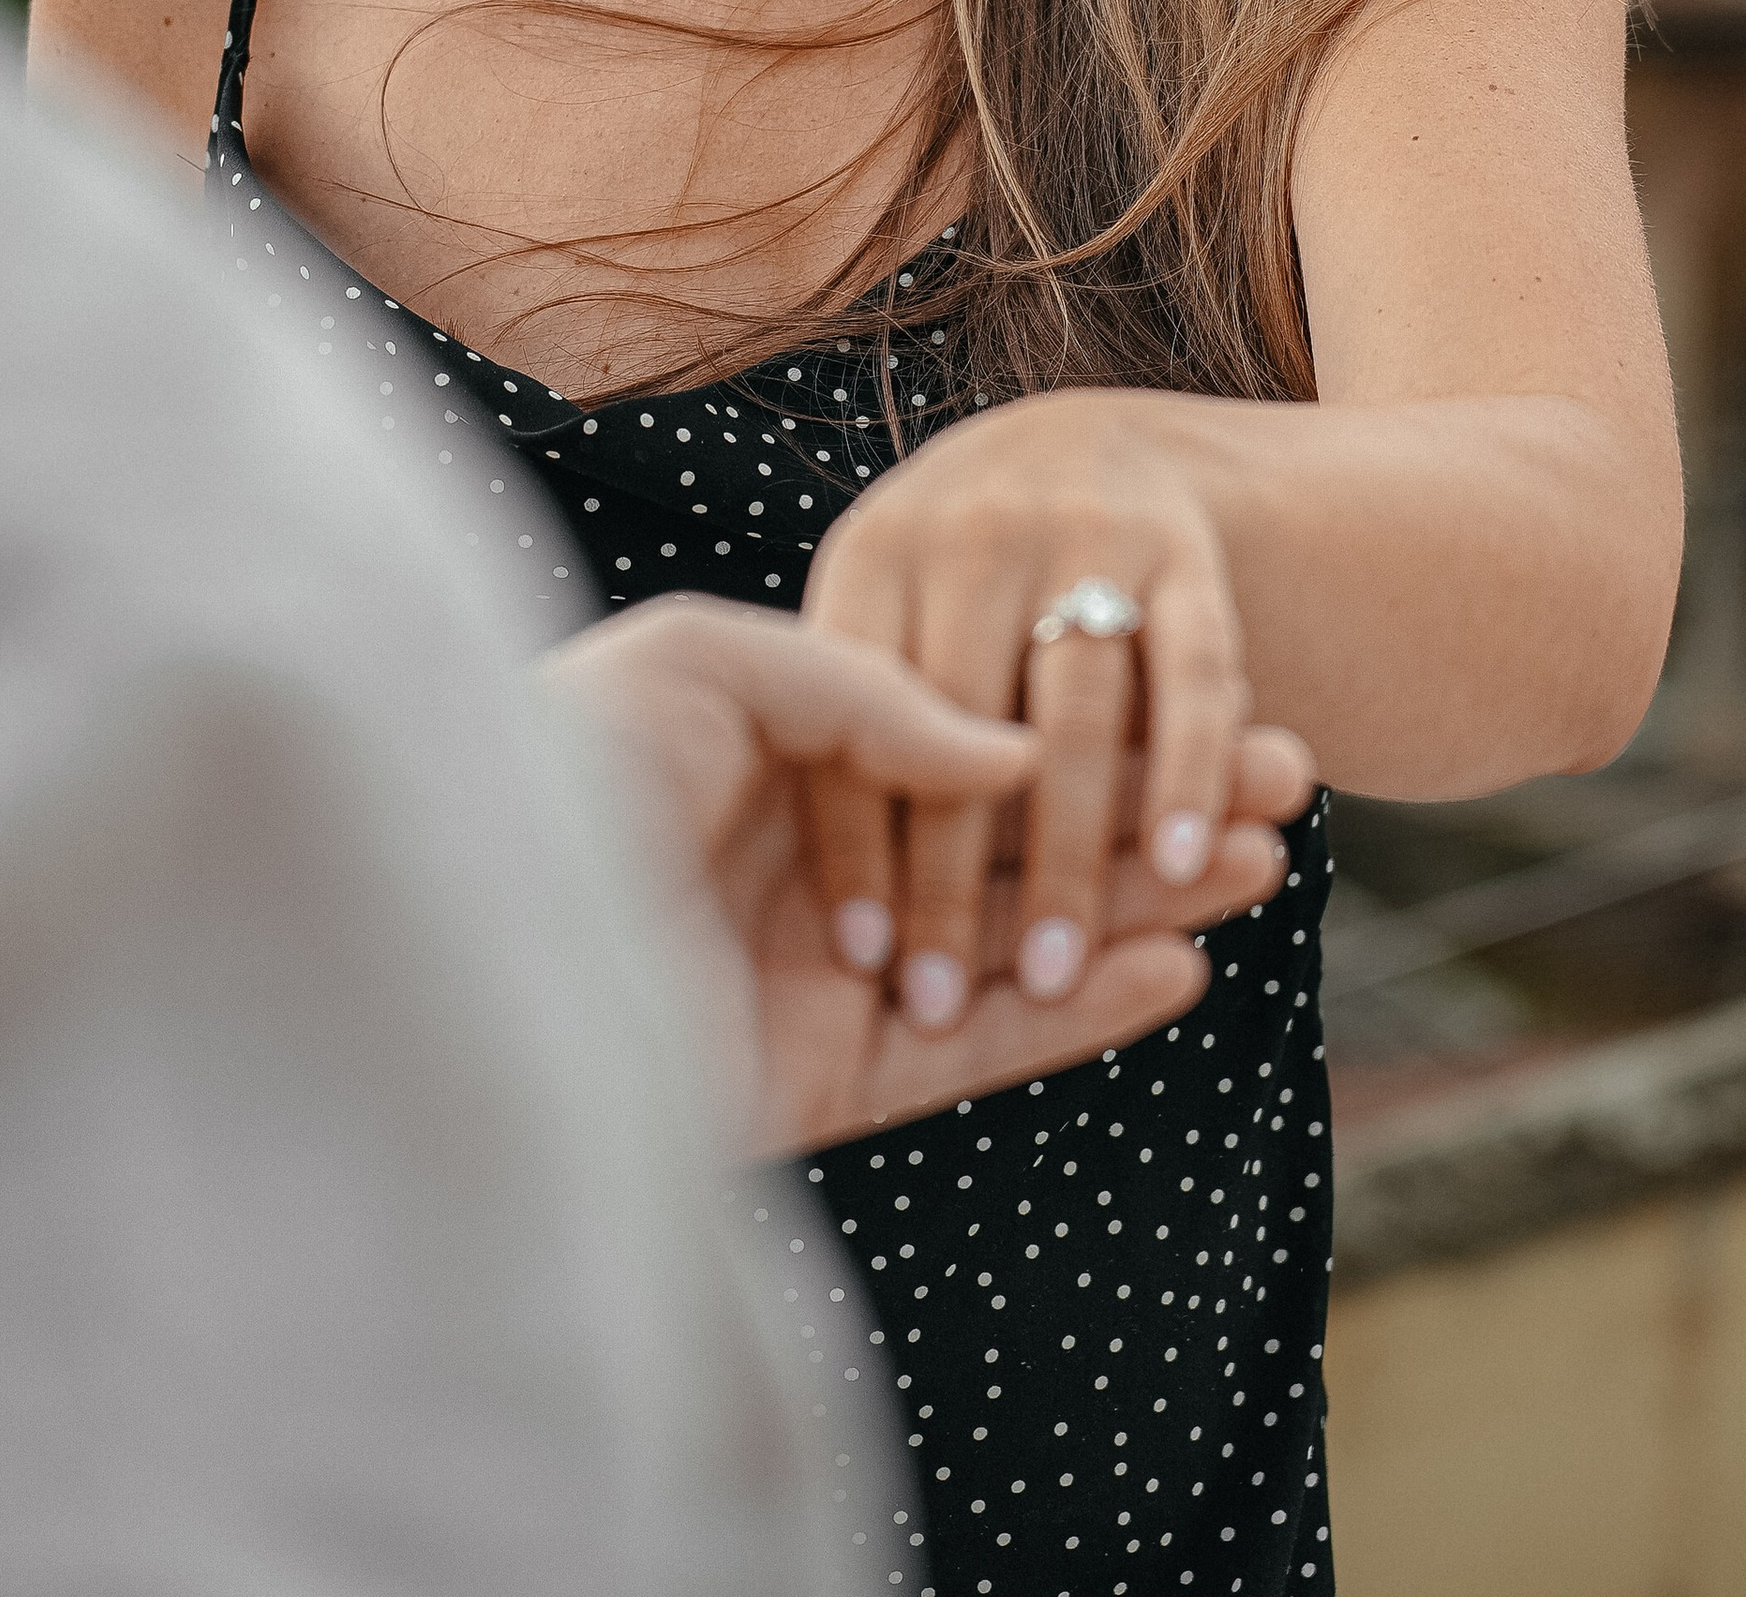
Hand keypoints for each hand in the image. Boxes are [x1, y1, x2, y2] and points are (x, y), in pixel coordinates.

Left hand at [549, 598, 1305, 1154]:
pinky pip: (978, 1049)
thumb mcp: (700, 661)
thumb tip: (1011, 746)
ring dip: (1148, 900)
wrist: (449, 931)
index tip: (1221, 701)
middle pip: (1025, 834)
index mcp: (782, 754)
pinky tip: (1179, 963)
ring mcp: (825, 975)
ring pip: (1022, 938)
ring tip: (1263, 863)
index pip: (980, 734)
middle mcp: (813, 862)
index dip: (1101, 717)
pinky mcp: (821, 1083)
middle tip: (1296, 783)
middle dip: (1157, 805)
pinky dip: (1080, 1010)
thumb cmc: (555, 760)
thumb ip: (865, 691)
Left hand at [800, 391, 1300, 1034]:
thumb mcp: (862, 602)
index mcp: (876, 554)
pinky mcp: (1184, 547)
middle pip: (967, 726)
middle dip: (954, 877)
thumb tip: (906, 841)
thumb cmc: (949, 578)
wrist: (1088, 447)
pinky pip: (1194, 676)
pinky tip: (1186, 866)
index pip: (856, 713)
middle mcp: (974, 533)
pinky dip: (1193, 773)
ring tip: (1063, 975)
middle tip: (950, 997)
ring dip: (1077, 859)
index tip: (858, 957)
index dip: (855, 837)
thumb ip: (839, 697)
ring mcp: (1084, 533)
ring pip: (1080, 720)